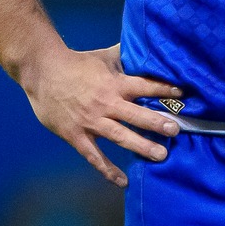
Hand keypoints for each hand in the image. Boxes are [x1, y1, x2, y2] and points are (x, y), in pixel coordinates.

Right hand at [16, 43, 184, 187]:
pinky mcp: (76, 135)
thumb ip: (124, 56)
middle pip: (136, 114)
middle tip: (177, 130)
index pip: (144, 86)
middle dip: (158, 122)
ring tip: (162, 155)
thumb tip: (144, 45)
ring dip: (142, 146)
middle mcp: (105, 103)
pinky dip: (108, 170)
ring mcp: (91, 121)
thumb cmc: (76, 63)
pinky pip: (95, 156)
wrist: (42, 72)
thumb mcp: (102, 56)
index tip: (182, 95)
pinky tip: (123, 181)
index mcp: (113, 83)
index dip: (163, 90)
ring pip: (120, 137)